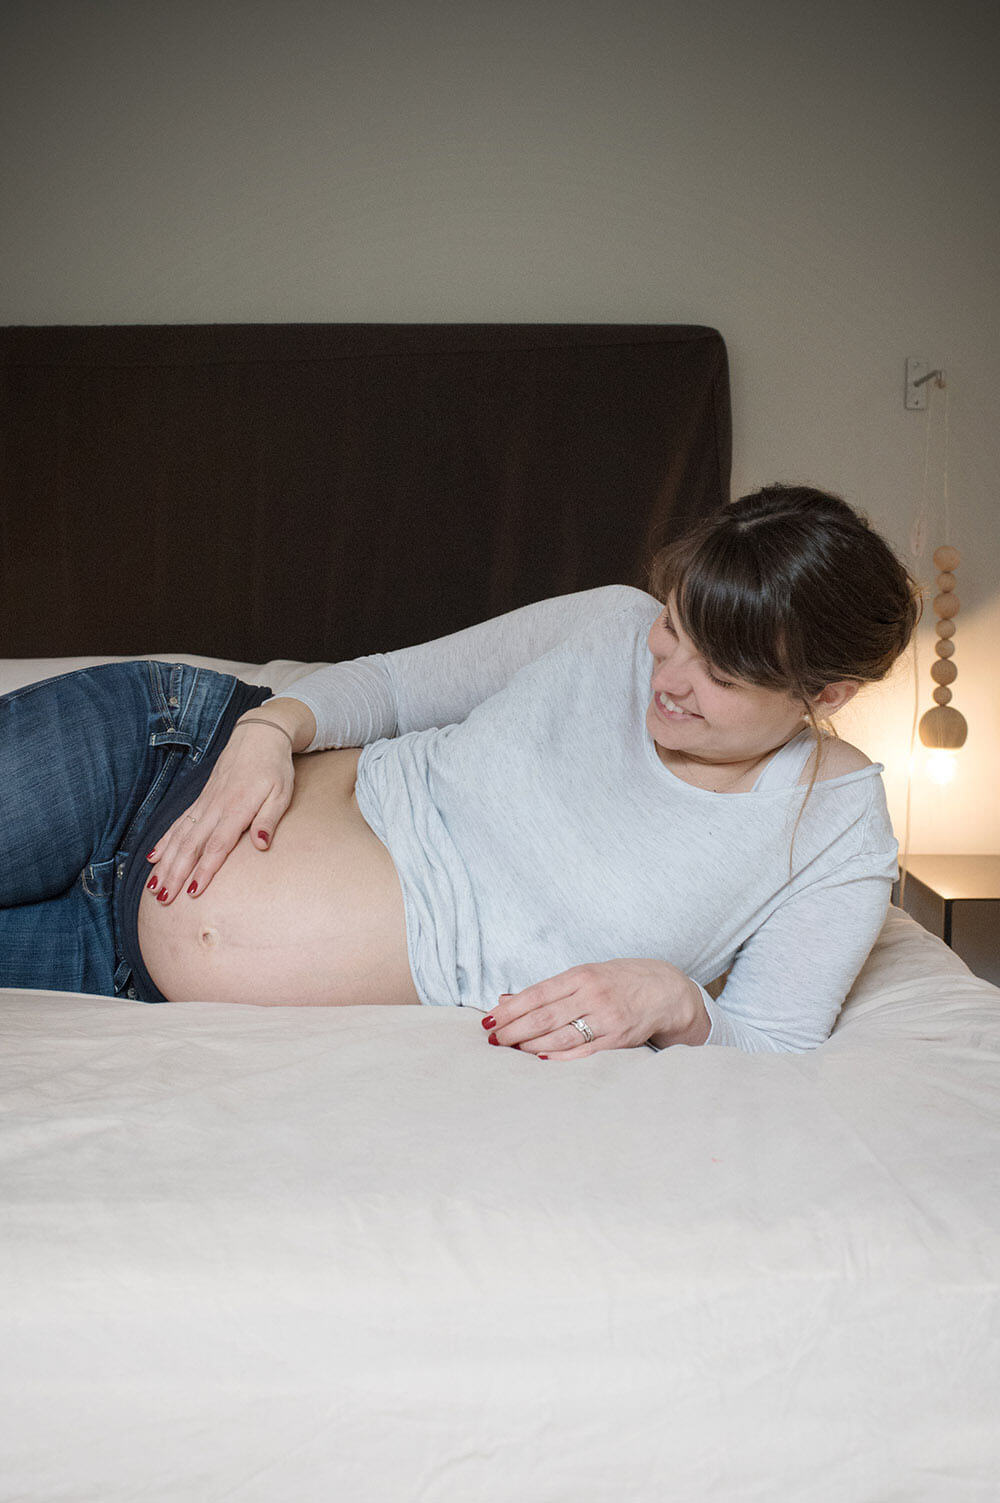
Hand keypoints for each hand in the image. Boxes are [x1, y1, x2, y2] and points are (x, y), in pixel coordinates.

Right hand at [144, 705, 309, 904]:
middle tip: (163, 899)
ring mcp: (205, 803)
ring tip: (153, 887)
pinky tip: (153, 858)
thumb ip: (269, 819)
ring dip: (165, 863)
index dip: (204, 869)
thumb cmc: (274, 768)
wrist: (258, 737)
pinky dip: (164, 841)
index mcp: (237, 808)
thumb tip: (262, 845)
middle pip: (191, 846)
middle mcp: (215, 807)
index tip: (193, 891)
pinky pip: (178, 823)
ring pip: (180, 837)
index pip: (217, 845)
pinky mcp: (201, 800)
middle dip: (175, 874)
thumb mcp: (282, 792)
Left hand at [483, 959, 710, 1058]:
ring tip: (511, 1050)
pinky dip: (561, 1056)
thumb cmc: (617, 982)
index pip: (536, 994)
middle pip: (544, 1016)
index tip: (488, 1020)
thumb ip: (547, 990)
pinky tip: (541, 1058)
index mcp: (580, 976)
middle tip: (493, 1040)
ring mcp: (606, 1018)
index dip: (510, 1009)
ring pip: (561, 1036)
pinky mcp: (618, 1039)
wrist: (664, 990)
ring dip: (532, 1045)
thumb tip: (505, 1000)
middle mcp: (592, 995)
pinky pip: (585, 1051)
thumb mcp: (583, 976)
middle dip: (514, 1030)